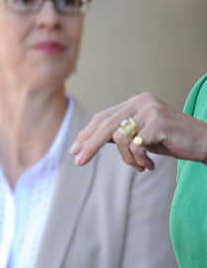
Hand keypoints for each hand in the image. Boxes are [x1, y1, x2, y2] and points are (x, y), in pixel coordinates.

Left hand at [70, 92, 206, 170]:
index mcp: (136, 101)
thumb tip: (88, 141)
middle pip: (105, 124)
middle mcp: (141, 101)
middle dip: (90, 145)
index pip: (104, 117)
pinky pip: (134, 145)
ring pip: (118, 137)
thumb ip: (120, 133)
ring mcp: (150, 110)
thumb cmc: (173, 141)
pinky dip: (137, 159)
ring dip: (126, 158)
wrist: (206, 143)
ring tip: (139, 166)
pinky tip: (148, 165)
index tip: (75, 148)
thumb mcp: (142, 136)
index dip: (87, 133)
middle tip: (79, 161)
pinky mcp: (158, 122)